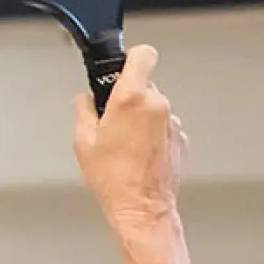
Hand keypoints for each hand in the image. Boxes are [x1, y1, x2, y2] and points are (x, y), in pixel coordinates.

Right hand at [73, 45, 184, 234]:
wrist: (142, 209)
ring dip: (142, 118)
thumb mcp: (83, 139)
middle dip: (129, 96)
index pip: (143, 54)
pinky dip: (153, 135)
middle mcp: (157, 107)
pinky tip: (140, 154)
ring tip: (126, 144)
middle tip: (114, 119)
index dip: (131, 57)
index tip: (123, 65)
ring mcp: (173, 124)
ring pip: (155, 108)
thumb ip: (84, 108)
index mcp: (132, 98)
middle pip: (145, 85)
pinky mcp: (180, 141)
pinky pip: (164, 127)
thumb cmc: (115, 179)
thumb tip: (87, 100)